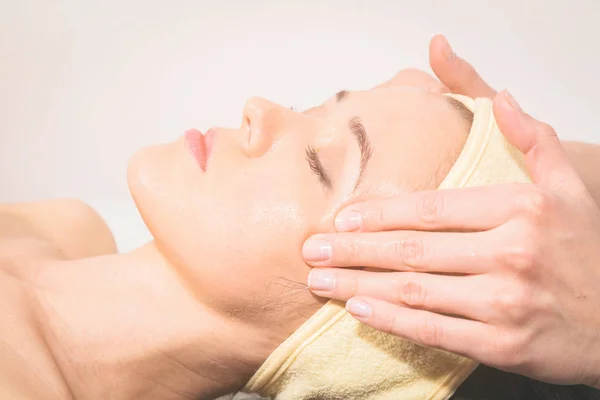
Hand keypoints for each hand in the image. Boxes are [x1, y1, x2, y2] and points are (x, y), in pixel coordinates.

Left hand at [302, 36, 599, 386]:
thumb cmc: (585, 253)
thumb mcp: (568, 188)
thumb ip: (533, 139)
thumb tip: (502, 98)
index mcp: (520, 209)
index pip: (432, 208)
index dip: (381, 214)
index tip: (343, 218)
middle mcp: (510, 253)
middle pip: (413, 249)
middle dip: (355, 250)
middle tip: (313, 249)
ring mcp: (504, 302)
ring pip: (415, 290)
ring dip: (360, 285)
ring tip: (322, 281)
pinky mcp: (501, 344)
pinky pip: (433, 330)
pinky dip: (392, 321)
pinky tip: (360, 310)